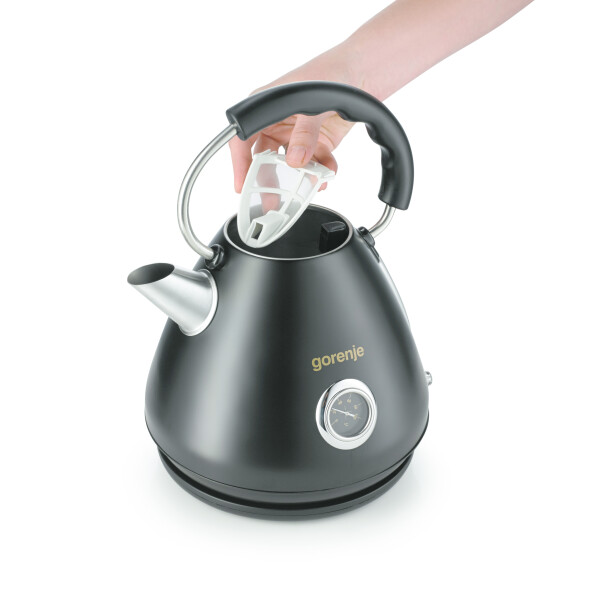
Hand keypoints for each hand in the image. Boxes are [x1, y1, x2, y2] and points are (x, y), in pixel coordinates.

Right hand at [228, 46, 360, 192]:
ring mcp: (297, 134)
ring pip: (291, 165)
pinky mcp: (317, 143)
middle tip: (270, 200)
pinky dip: (321, 172)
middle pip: (264, 158)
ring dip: (298, 179)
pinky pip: (314, 164)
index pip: (243, 139)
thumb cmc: (330, 71)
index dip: (239, 164)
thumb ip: (304, 133)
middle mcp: (277, 122)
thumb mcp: (311, 102)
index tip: (242, 186)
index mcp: (265, 107)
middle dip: (268, 181)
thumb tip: (295, 160)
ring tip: (303, 192)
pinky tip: (327, 175)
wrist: (363, 69)